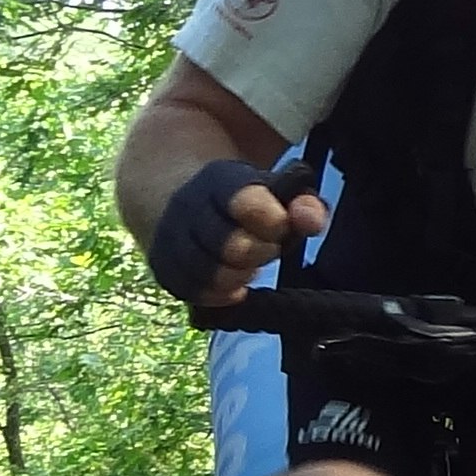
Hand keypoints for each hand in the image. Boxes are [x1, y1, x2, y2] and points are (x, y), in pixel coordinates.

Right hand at [159, 159, 331, 307]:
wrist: (183, 203)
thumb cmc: (243, 202)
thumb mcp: (275, 192)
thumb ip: (304, 204)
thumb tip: (311, 222)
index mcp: (219, 180)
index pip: (244, 201)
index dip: (270, 220)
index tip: (281, 227)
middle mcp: (187, 207)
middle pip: (229, 245)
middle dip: (258, 253)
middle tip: (268, 249)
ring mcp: (170, 240)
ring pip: (209, 274)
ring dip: (239, 277)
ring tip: (250, 267)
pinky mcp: (164, 269)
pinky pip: (194, 293)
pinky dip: (221, 295)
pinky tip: (235, 287)